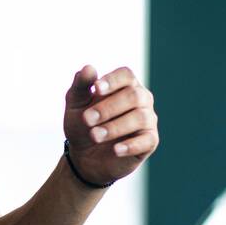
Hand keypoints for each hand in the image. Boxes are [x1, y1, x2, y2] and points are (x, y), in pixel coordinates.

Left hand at [63, 64, 158, 185]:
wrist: (84, 156)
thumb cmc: (83, 124)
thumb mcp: (75, 104)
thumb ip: (81, 86)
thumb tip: (88, 68)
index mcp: (125, 85)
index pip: (126, 75)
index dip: (113, 80)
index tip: (96, 89)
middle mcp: (141, 99)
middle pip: (133, 96)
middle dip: (108, 108)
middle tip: (87, 119)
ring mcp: (148, 120)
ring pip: (140, 117)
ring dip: (115, 127)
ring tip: (95, 135)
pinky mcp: (150, 141)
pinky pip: (147, 140)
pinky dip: (131, 145)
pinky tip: (115, 150)